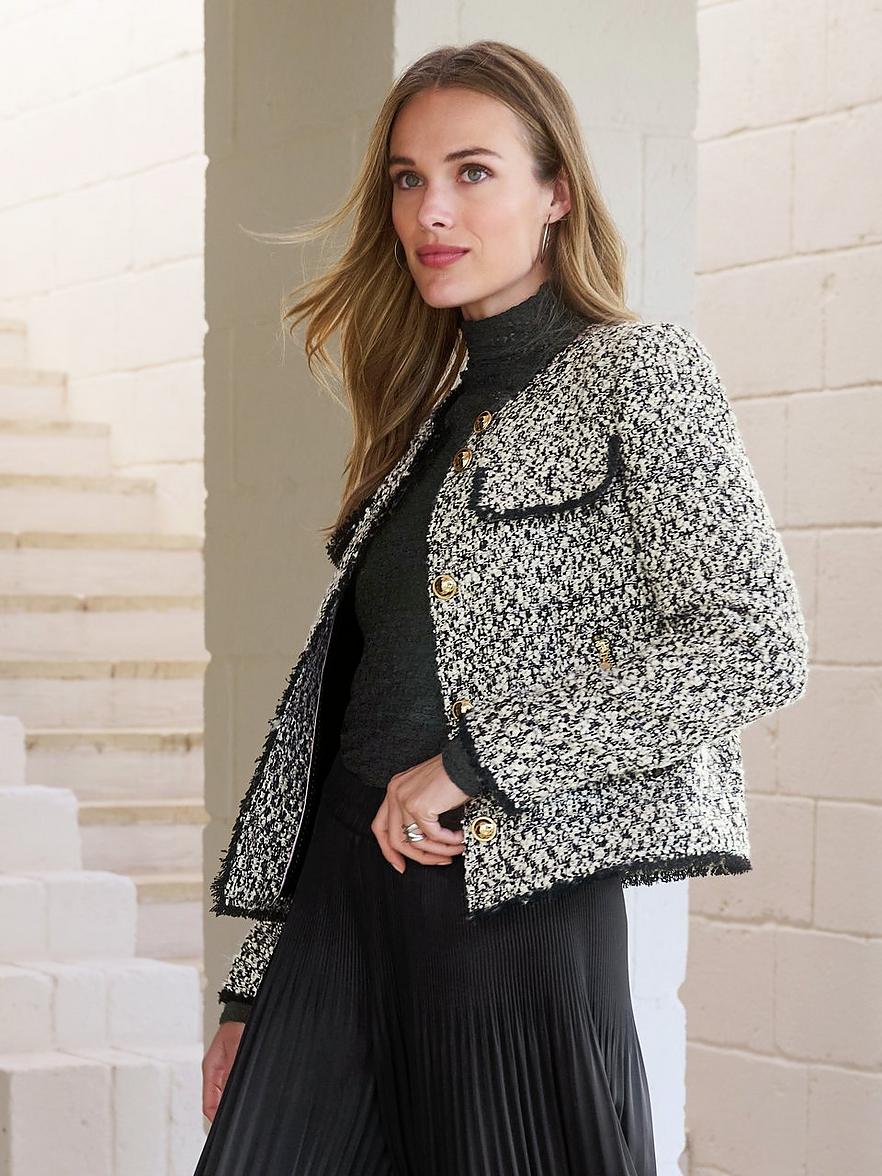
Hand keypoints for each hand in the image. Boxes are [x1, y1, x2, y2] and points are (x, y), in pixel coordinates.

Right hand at [202, 1021, 245, 1121]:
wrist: (242, 1013)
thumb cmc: (237, 1026)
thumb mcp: (235, 1048)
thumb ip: (232, 1069)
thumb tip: (231, 1089)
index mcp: (210, 1068)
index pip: (208, 1101)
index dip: (214, 1116)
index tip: (223, 1124)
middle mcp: (214, 1071)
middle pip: (214, 1101)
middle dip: (222, 1111)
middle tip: (234, 1119)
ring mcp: (221, 1070)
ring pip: (222, 1095)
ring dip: (228, 1102)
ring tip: (238, 1109)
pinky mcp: (230, 1068)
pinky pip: (229, 1086)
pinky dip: (233, 1093)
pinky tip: (242, 1095)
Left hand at [371, 752, 468, 873]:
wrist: (466, 760)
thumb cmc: (453, 773)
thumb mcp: (427, 792)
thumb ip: (417, 811)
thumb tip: (422, 841)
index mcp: (394, 789)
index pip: (380, 827)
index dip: (388, 850)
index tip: (400, 865)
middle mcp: (395, 793)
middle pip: (396, 840)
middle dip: (419, 857)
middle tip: (439, 862)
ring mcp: (404, 800)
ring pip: (416, 842)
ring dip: (439, 851)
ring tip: (455, 849)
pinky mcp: (419, 806)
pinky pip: (432, 835)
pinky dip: (448, 841)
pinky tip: (459, 838)